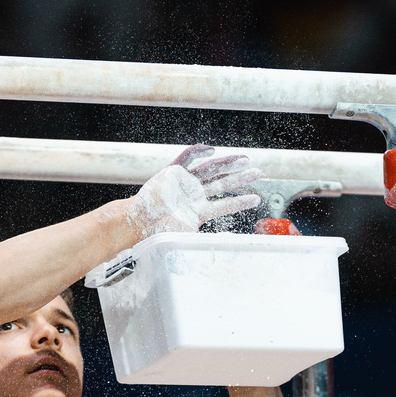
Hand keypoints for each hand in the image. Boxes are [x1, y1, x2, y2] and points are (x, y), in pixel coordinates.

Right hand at [125, 144, 261, 237]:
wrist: (137, 223)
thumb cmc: (157, 234)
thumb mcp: (187, 239)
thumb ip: (205, 241)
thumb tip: (226, 246)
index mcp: (198, 211)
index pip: (224, 205)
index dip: (240, 202)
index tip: (257, 199)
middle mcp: (194, 195)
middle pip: (222, 184)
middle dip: (240, 178)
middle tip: (258, 172)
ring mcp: (184, 183)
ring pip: (210, 169)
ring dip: (228, 163)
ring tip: (245, 159)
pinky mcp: (172, 172)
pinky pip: (187, 157)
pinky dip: (198, 152)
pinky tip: (212, 150)